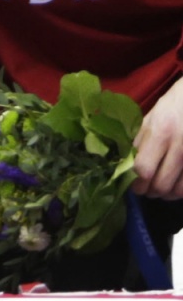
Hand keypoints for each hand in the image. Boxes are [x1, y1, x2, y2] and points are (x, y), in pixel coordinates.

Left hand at [134, 73, 182, 198]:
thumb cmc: (172, 106)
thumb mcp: (150, 118)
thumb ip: (137, 141)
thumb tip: (123, 165)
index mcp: (160, 133)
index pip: (142, 169)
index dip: (134, 182)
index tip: (131, 183)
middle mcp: (178, 146)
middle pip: (159, 185)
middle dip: (148, 191)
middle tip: (144, 188)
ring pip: (176, 191)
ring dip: (164, 194)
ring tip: (159, 187)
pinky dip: (179, 191)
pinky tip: (174, 185)